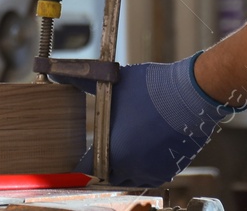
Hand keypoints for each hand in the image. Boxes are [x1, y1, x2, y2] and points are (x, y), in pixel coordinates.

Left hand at [52, 54, 234, 185]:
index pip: (87, 169)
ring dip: (123, 166)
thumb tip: (53, 70)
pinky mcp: (172, 167)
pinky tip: (144, 146)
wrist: (192, 93)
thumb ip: (81, 80)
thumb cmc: (152, 88)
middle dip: (102, 165)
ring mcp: (155, 170)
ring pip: (131, 177)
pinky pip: (151, 174)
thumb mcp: (111, 82)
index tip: (77, 156)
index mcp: (115, 152)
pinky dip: (144, 165)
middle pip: (108, 176)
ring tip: (122, 146)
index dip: (79, 163)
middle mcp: (134, 167)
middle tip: (100, 149)